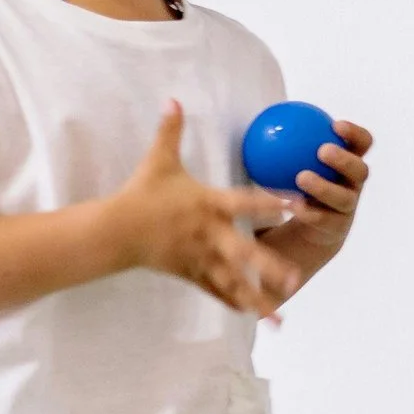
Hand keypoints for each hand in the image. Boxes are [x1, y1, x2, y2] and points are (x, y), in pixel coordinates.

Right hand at [112, 102, 296, 315]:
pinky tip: (259, 315)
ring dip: (258, 296)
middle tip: (296, 276)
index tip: (298, 205)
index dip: (272, 202)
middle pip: (242, 252)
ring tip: (282, 312)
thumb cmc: (141, 194)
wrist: (114, 231)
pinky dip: (237, 303)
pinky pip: (218, 291)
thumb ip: (170, 130)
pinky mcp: (192, 274)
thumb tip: (173, 99)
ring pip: (233, 281)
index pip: (245, 202)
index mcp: (207, 204)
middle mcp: (208, 234)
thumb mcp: (158, 161)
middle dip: (269, 266)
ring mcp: (200, 258)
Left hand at [266, 118, 373, 274]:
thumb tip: (264, 120)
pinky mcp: (337, 228)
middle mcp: (354, 184)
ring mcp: (348, 207)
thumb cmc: (298, 182)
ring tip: (302, 178)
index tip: (335, 124)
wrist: (309, 223)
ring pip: (344, 198)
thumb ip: (288, 142)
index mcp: (350, 161)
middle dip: (344, 159)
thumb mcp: (296, 160)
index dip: (354, 133)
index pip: (362, 143)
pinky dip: (308, 211)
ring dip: (324, 187)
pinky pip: (324, 219)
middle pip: (360, 170)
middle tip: (322, 151)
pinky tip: (291, 204)